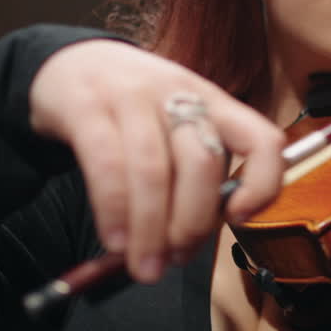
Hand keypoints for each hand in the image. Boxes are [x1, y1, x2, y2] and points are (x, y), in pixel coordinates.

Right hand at [28, 39, 284, 282]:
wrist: (68, 64)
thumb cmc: (132, 110)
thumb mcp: (176, 126)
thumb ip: (194, 173)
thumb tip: (191, 242)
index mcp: (214, 102)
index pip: (262, 138)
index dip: (263, 183)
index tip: (240, 218)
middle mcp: (178, 94)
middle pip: (202, 163)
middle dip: (193, 224)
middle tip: (176, 259)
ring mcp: (132, 97)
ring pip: (154, 170)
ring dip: (151, 230)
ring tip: (145, 266)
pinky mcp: (87, 106)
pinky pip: (106, 164)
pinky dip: (114, 210)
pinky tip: (116, 240)